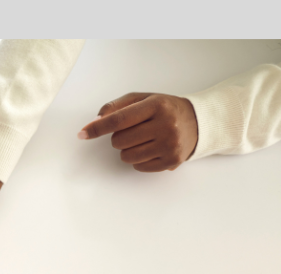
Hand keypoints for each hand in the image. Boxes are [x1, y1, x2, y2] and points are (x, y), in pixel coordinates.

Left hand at [78, 93, 198, 171]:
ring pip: (126, 156)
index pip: (119, 120)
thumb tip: (96, 121)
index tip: (82, 134)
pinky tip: (151, 149)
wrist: (197, 122)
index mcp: (157, 105)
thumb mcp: (143, 99)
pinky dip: (138, 160)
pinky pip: (138, 167)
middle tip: (134, 130)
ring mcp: (170, 145)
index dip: (98, 128)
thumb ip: (118, 107)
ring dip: (127, 150)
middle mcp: (165, 125)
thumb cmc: (164, 109)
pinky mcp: (171, 161)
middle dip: (119, 137)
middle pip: (119, 141)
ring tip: (143, 140)